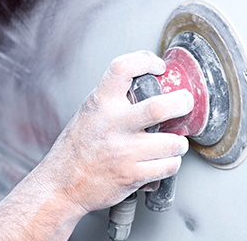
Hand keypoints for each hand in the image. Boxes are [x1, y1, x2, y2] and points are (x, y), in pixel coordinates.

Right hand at [31, 50, 192, 213]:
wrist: (61, 185)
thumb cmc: (78, 148)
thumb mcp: (89, 112)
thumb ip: (113, 98)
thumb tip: (147, 83)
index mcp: (100, 103)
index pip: (122, 68)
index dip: (145, 60)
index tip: (159, 66)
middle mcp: (112, 125)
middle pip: (159, 107)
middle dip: (182, 103)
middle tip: (185, 103)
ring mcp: (123, 152)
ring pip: (172, 142)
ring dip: (180, 142)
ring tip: (175, 141)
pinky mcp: (132, 175)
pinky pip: (168, 166)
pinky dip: (173, 162)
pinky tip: (165, 160)